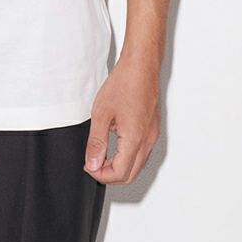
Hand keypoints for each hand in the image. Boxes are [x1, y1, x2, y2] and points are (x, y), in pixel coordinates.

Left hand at [83, 54, 160, 184]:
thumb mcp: (101, 113)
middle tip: (93, 163)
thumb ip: (96, 142)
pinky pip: (142, 153)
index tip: (88, 165)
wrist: (141, 65)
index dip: (101, 175)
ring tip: (101, 154)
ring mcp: (152, 136)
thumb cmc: (124, 83)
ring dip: (119, 166)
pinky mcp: (153, 129)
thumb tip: (92, 163)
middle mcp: (148, 141)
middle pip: (130, 175)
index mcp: (135, 139)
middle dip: (110, 175)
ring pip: (137, 165)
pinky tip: (115, 144)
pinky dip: (128, 156)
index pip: (120, 174)